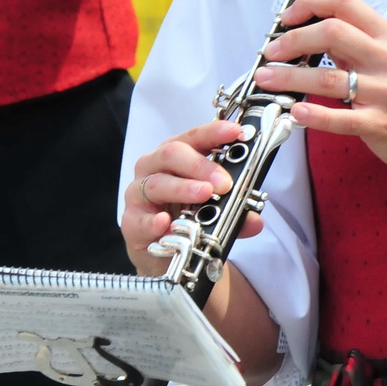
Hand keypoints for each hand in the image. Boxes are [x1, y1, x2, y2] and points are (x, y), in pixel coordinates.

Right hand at [122, 119, 263, 272]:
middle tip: (223, 181)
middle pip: (171, 154)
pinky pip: (140, 219)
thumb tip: (255, 221)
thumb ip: (235, 213)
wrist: (166, 253)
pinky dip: (154, 221)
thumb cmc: (187, 217)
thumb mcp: (215, 211)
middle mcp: (154, 169)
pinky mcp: (131, 222)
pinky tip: (166, 223)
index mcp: (177, 158)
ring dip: (183, 189)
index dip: (214, 133)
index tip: (235, 132)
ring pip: (156, 183)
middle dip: (200, 165)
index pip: (194, 138)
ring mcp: (139, 194)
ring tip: (204, 195)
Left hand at [254, 0, 386, 176]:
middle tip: (271, 51)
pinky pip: (341, 119)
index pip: (344, 3)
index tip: (287, 18)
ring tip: (267, 79)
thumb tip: (315, 31)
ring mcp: (385, 92)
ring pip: (327, 78)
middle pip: (331, 32)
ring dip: (289, 77)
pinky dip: (314, 116)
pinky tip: (296, 113)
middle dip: (292, 40)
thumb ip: (356, 45)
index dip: (309, 4)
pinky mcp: (381, 125)